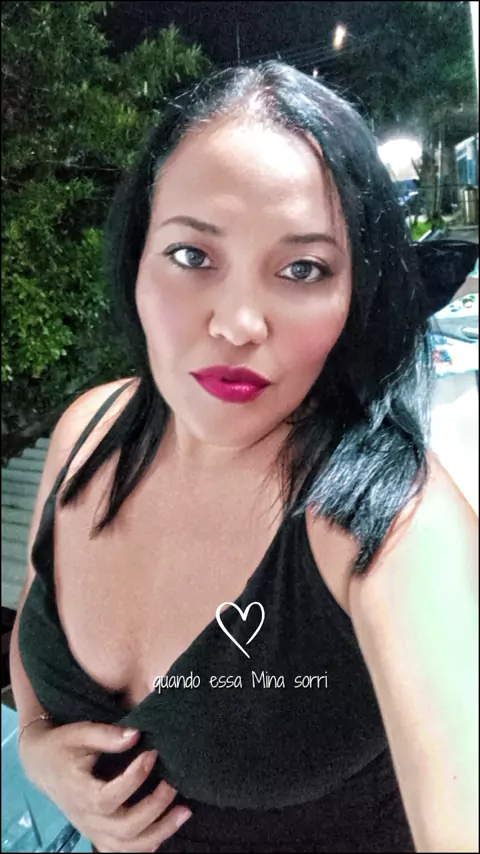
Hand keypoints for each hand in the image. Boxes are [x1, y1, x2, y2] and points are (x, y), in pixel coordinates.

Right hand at [19, 720, 191, 851]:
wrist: (43, 764)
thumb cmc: (63, 745)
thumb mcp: (79, 733)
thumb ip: (106, 735)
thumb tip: (136, 734)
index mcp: (79, 792)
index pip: (108, 798)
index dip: (133, 779)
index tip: (152, 754)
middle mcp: (86, 818)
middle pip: (124, 828)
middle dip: (154, 807)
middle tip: (173, 782)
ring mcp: (93, 830)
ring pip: (128, 846)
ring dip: (160, 831)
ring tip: (184, 811)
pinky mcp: (99, 834)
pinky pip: (124, 851)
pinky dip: (147, 845)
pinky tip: (167, 827)